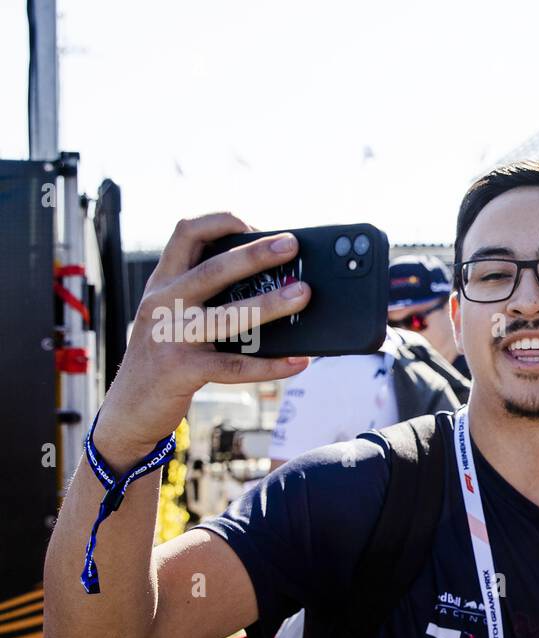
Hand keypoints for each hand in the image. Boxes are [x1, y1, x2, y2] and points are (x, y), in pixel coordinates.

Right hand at [94, 212, 311, 463]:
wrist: (128, 408)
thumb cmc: (163, 358)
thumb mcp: (172, 317)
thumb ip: (205, 297)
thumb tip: (271, 284)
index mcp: (163, 284)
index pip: (185, 234)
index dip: (219, 222)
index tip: (252, 223)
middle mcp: (163, 304)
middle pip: (213, 269)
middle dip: (255, 254)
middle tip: (291, 246)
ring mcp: (171, 337)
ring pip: (227, 315)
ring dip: (270, 304)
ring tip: (303, 294)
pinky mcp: (181, 371)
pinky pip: (234, 366)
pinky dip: (270, 365)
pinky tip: (299, 361)